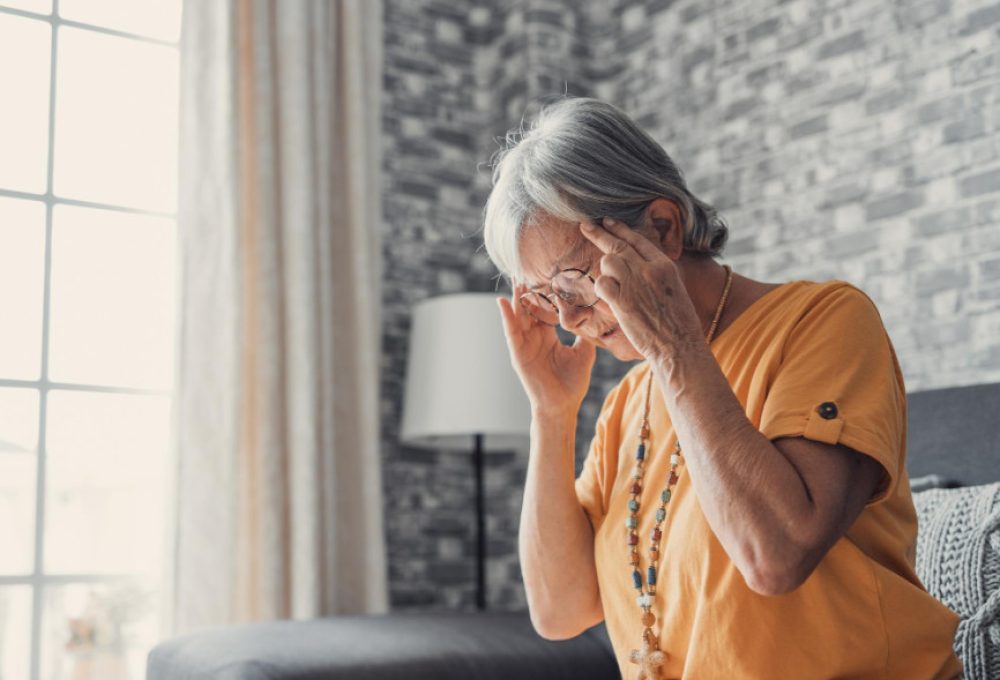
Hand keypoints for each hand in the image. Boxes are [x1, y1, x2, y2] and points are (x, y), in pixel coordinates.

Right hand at [496, 282, 596, 415]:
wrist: (562, 406)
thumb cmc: (572, 383)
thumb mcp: (584, 352)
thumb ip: (586, 334)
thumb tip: (596, 317)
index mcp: (547, 336)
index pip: (544, 309)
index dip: (546, 293)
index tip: (551, 273)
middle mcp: (534, 338)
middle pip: (529, 308)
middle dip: (527, 290)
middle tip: (526, 269)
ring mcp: (524, 345)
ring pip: (518, 316)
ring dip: (516, 298)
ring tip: (515, 279)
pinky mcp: (518, 354)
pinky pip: (511, 332)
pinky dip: (506, 317)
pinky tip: (502, 302)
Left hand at [579, 217, 702, 360]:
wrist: (679, 346)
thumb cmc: (678, 323)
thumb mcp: (674, 288)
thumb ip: (655, 272)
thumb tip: (636, 263)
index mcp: (664, 265)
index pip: (637, 240)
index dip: (619, 229)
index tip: (606, 221)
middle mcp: (649, 270)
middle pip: (618, 245)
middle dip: (598, 234)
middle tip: (585, 226)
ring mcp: (636, 284)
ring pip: (608, 262)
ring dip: (604, 271)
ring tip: (613, 286)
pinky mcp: (623, 302)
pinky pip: (602, 284)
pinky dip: (601, 289)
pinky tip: (609, 297)